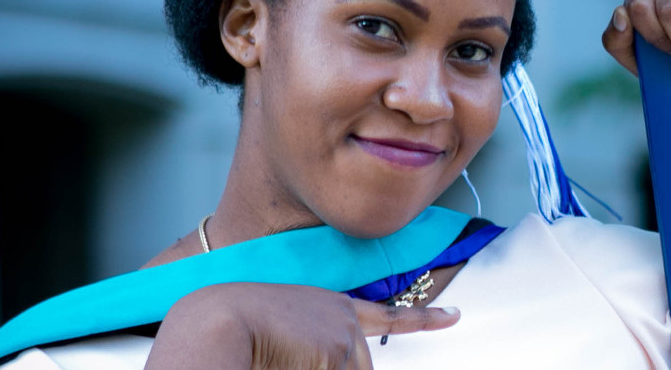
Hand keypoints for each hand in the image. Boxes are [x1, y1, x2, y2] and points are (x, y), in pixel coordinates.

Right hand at [144, 282, 459, 368]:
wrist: (216, 321)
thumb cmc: (233, 327)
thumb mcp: (285, 326)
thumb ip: (323, 342)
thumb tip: (343, 360)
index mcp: (331, 307)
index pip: (388, 315)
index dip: (424, 319)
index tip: (455, 316)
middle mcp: (346, 319)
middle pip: (361, 369)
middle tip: (292, 360)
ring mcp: (345, 336)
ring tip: (281, 360)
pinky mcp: (338, 353)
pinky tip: (298, 360)